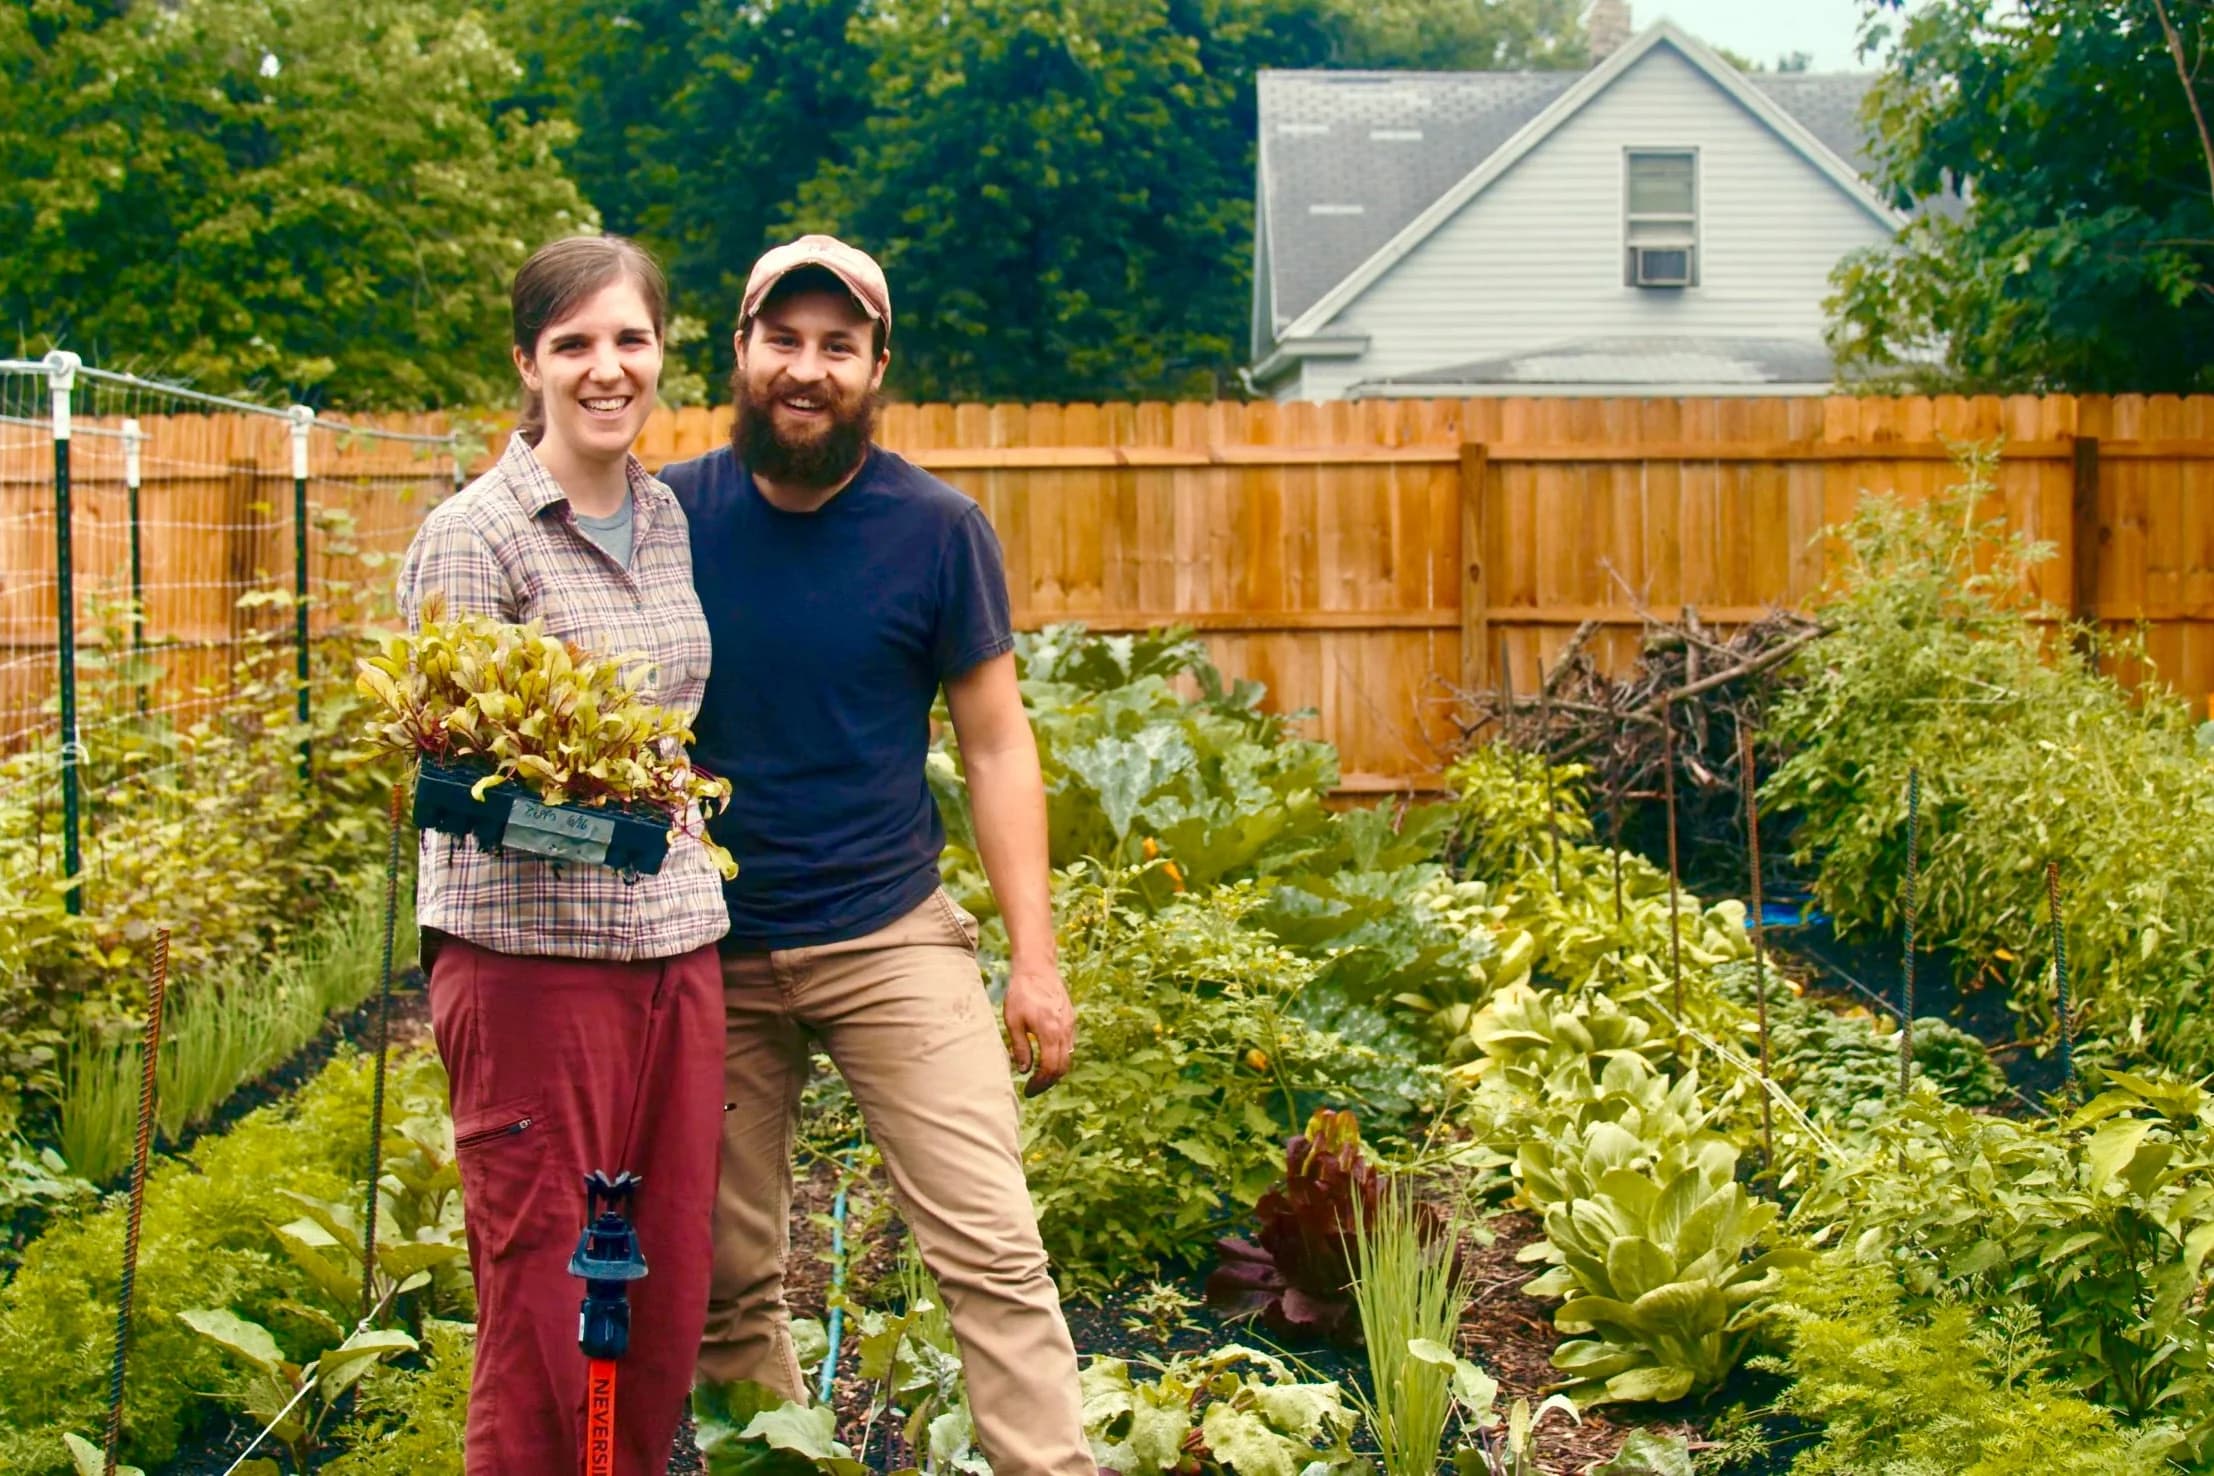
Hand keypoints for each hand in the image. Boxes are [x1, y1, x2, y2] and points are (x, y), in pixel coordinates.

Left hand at [1003, 960, 1075, 1095]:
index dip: (1040, 1083)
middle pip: (1062, 1067)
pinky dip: (1059, 1055)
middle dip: (1048, 1081)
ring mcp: (1070, 1024)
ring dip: (1055, 1070)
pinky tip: (1045, 1056)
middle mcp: (1064, 1030)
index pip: (1050, 1068)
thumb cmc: (1020, 993)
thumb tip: (1024, 1071)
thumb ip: (1020, 1048)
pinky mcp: (1071, 1019)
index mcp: (1049, 1032)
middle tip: (1033, 1087)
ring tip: (1038, 1075)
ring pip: (1067, 1056)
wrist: (1037, 968)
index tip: (1028, 1090)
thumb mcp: (1013, 1021)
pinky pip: (1068, 1044)